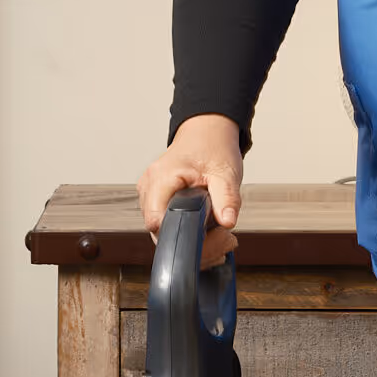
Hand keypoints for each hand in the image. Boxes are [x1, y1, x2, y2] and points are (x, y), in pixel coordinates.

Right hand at [140, 115, 244, 264]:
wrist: (205, 133)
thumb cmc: (212, 147)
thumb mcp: (226, 172)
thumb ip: (226, 198)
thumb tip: (227, 222)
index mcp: (161, 178)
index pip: (158, 222)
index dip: (183, 237)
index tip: (212, 236)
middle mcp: (149, 188)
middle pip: (161, 234)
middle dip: (195, 243)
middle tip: (225, 238)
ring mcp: (150, 196)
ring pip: (165, 235)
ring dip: (194, 241)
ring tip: (221, 232)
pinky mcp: (156, 202)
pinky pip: (167, 227)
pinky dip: (188, 233)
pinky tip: (209, 230)